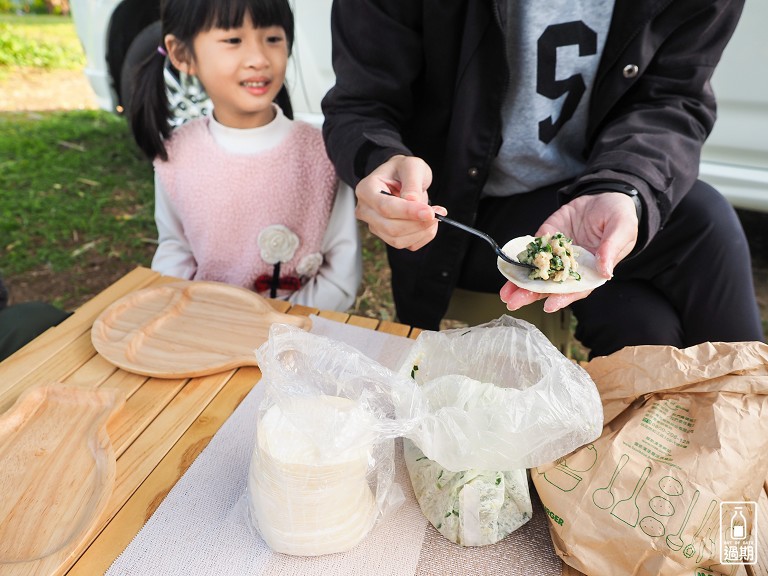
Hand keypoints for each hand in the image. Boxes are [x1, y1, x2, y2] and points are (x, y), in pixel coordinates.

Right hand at [354, 155, 446, 250]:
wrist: (401, 178)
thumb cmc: (403, 170)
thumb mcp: (411, 166)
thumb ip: (412, 182)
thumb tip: (413, 202)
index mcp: (366, 190)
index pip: (385, 207)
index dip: (408, 212)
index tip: (430, 212)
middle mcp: (366, 210)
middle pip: (391, 228)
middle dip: (418, 223)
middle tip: (438, 211)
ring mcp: (375, 226)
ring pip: (398, 240)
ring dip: (422, 231)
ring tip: (435, 214)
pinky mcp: (387, 236)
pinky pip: (407, 245)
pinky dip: (423, 236)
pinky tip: (428, 222)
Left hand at [501, 192, 638, 311]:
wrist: (606, 196)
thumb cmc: (620, 216)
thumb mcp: (622, 229)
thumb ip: (611, 249)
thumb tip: (605, 272)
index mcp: (592, 271)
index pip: (576, 289)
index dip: (563, 298)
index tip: (549, 305)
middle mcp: (572, 267)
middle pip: (550, 286)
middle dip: (532, 294)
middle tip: (514, 302)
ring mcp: (557, 254)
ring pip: (537, 272)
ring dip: (520, 283)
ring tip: (505, 294)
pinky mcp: (546, 239)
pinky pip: (532, 251)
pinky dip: (519, 260)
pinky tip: (507, 268)